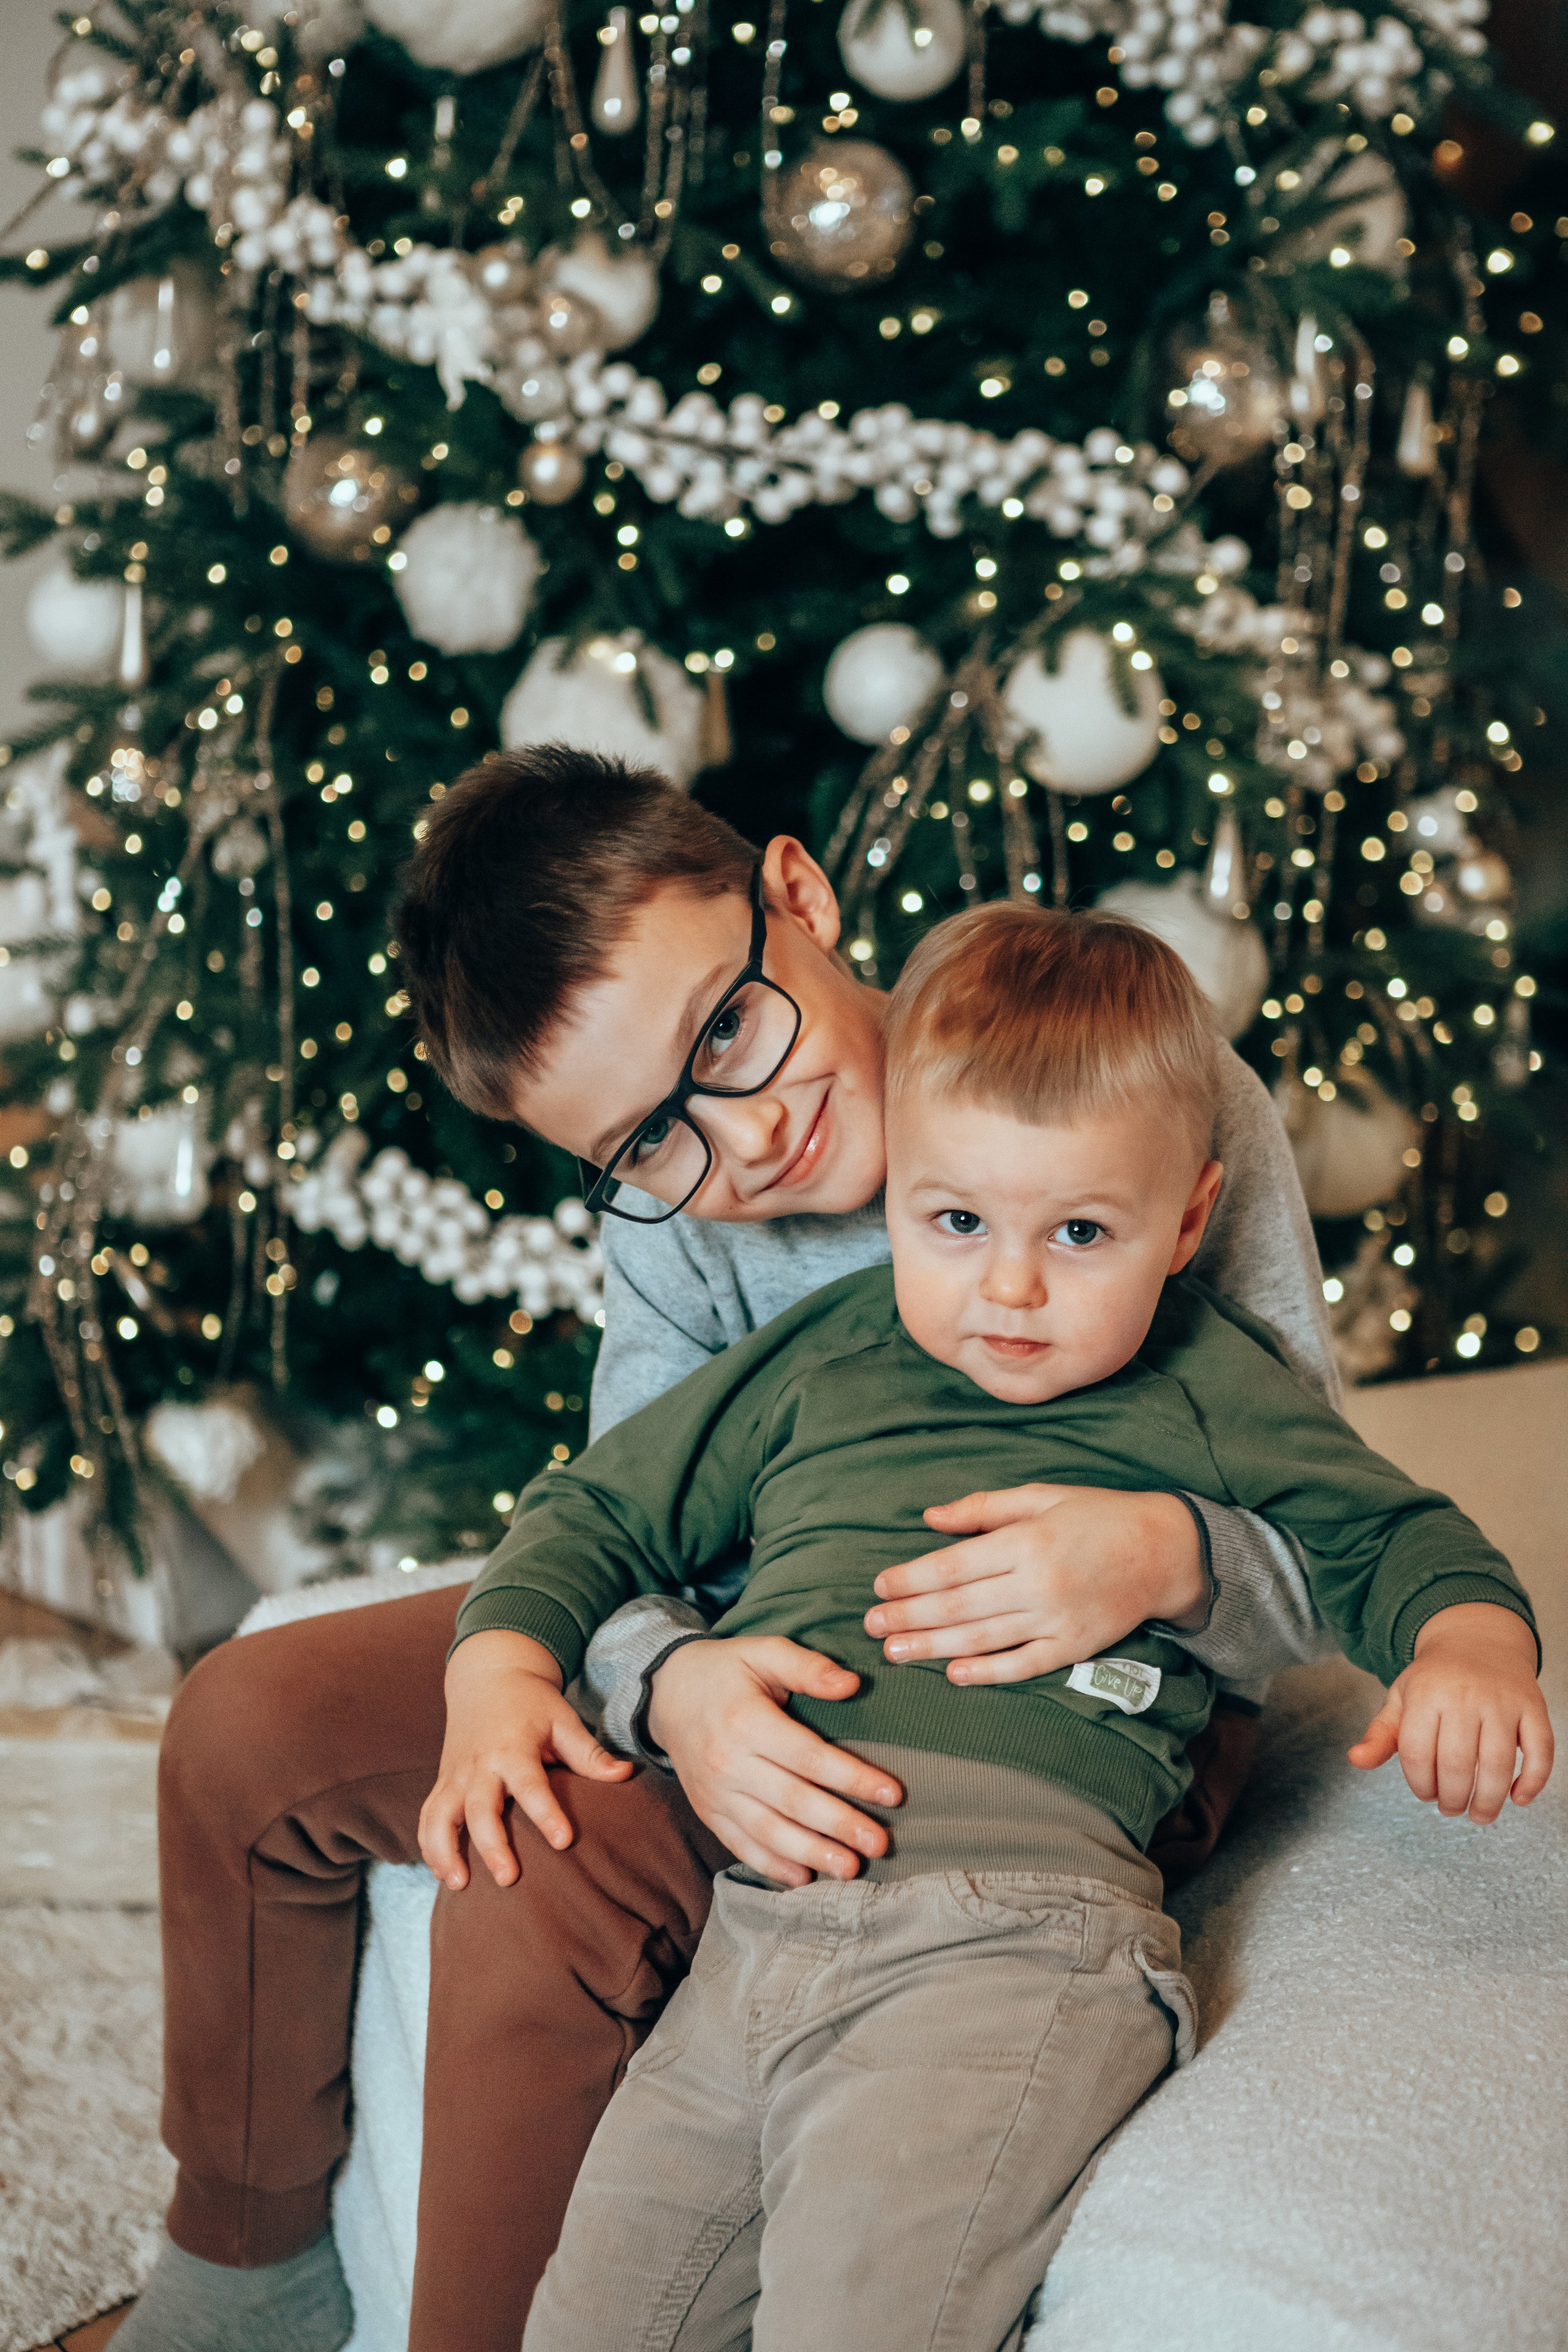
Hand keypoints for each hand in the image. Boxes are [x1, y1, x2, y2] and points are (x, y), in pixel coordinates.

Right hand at [419, 1629, 633, 1890]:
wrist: (488, 1675)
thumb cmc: (532, 1702)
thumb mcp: (563, 1720)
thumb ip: (589, 1753)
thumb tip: (627, 1775)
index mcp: (513, 1747)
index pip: (530, 1784)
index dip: (546, 1813)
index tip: (563, 1841)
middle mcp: (480, 1764)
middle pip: (479, 1808)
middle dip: (491, 1845)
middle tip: (507, 1878)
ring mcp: (456, 1774)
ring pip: (440, 1816)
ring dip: (445, 1850)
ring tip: (459, 1885)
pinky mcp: (443, 1781)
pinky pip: (428, 1816)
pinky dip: (429, 1845)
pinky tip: (443, 1874)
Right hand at [647, 1636, 902, 1888]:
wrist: (667, 1694)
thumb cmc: (727, 1670)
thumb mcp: (764, 1652)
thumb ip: (808, 1667)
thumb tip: (852, 1684)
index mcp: (746, 1722)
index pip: (809, 1757)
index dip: (852, 1777)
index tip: (893, 1794)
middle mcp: (727, 1763)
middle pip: (793, 1801)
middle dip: (840, 1825)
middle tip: (880, 1843)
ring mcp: (715, 1794)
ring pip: (769, 1832)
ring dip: (812, 1853)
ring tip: (850, 1868)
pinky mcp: (708, 1812)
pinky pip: (741, 1845)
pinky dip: (772, 1866)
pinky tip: (803, 1878)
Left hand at [863, 1484, 1206, 1685]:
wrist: (1165, 1551)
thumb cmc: (1097, 1515)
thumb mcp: (1040, 1496)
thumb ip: (982, 1507)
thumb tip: (929, 1518)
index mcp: (1026, 1541)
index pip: (952, 1565)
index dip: (910, 1579)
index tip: (878, 1588)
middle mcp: (1038, 1583)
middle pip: (958, 1606)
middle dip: (908, 1617)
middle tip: (870, 1627)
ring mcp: (1057, 1619)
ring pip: (982, 1639)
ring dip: (933, 1647)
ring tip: (894, 1652)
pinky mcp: (1075, 1647)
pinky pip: (1023, 1665)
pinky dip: (987, 1672)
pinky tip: (954, 1674)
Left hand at [1348, 1603, 1553, 1824]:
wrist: (1477, 1639)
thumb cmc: (1435, 1679)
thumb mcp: (1401, 1698)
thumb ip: (1380, 1734)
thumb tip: (1356, 1760)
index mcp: (1425, 1693)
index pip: (1418, 1755)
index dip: (1420, 1785)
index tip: (1426, 1795)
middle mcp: (1464, 1695)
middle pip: (1458, 1765)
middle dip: (1453, 1799)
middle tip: (1451, 1809)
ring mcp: (1502, 1700)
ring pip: (1499, 1764)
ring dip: (1489, 1801)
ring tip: (1480, 1814)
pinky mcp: (1532, 1705)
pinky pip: (1540, 1751)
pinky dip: (1533, 1781)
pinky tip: (1518, 1798)